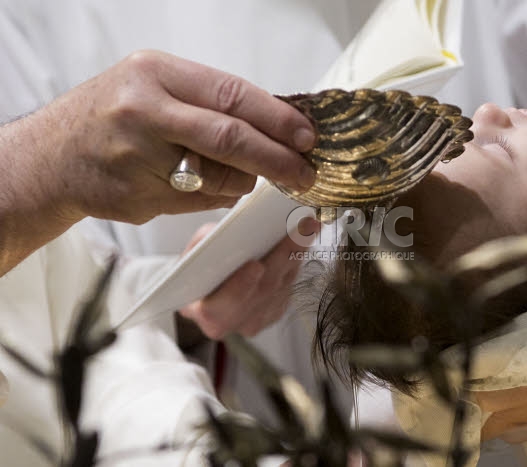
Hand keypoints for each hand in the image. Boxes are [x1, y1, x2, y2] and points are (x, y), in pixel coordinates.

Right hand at [24, 49, 316, 223]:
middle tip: (305, 172)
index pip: (232, 95)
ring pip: (221, 176)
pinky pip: (202, 201)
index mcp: (155, 74)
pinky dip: (217, 195)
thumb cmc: (111, 116)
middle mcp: (145, 112)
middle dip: (278, 159)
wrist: (52, 157)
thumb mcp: (155, 85)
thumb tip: (277, 123)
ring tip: (235, 172)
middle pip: (230, 138)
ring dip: (244, 180)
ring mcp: (139, 158)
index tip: (306, 136)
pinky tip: (203, 183)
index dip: (277, 118)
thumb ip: (209, 100)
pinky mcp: (139, 196)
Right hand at [178, 217, 319, 339]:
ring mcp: (255, 320)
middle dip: (283, 256)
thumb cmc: (196, 269)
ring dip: (297, 253)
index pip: (219, 308)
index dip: (239, 288)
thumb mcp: (191, 253)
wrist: (206, 287)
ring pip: (281, 287)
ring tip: (308, 226)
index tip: (255, 266)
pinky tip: (305, 238)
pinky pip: (289, 286)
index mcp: (203, 312)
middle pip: (262, 292)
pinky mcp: (274, 313)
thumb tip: (234, 228)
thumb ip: (206, 244)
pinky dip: (296, 260)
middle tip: (300, 229)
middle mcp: (231, 323)